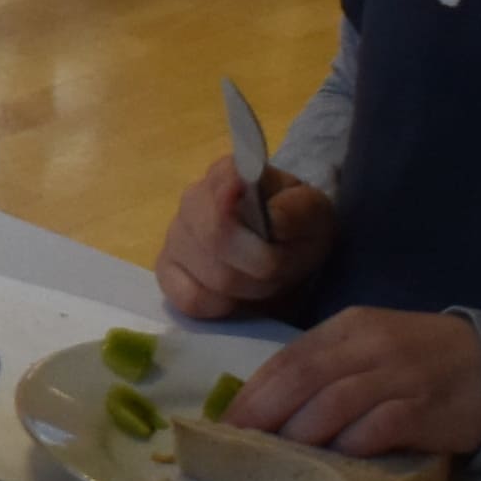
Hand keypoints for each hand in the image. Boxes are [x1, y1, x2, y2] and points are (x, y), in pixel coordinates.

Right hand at [151, 151, 329, 322]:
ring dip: (248, 287)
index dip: (243, 226)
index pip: (222, 199)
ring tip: (261, 280)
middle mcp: (191, 200)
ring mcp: (175, 237)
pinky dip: (218, 305)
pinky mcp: (167, 272)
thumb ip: (294, 211)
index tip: (271, 236)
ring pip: (209, 277)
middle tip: (278, 267)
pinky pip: (188, 298)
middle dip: (259, 265)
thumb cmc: (298, 226)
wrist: (285, 247)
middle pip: (216, 242)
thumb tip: (269, 218)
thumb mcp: (314, 213)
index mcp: (227, 175)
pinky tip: (234, 297)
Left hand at [226, 305, 480, 460]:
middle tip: (238, 447)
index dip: (252, 394)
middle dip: (262, 416)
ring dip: (299, 435)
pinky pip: (377, 428)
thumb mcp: (372, 348)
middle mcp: (371, 346)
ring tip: (277, 461)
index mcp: (350, 327)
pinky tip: (334, 462)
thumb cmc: (423, 362)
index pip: (288, 359)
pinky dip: (349, 446)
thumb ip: (326, 368)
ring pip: (333, 404)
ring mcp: (400, 376)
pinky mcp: (427, 408)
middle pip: (301, 379)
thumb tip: (266, 405)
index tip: (224, 424)